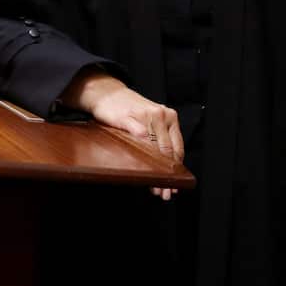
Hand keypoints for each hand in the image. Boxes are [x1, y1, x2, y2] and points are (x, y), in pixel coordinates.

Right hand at [61, 71, 183, 200]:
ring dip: (156, 171)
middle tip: (165, 192)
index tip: (175, 185)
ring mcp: (144, 116)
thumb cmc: (130, 111)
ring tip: (155, 187)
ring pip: (155, 148)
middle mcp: (161, 115)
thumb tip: (165, 169)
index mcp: (169, 117)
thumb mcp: (149, 122)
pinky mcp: (128, 118)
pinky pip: (138, 139)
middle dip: (167, 175)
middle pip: (168, 150)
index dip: (176, 169)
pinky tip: (142, 169)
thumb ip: (159, 140)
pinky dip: (141, 156)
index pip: (177, 147)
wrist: (107, 93)